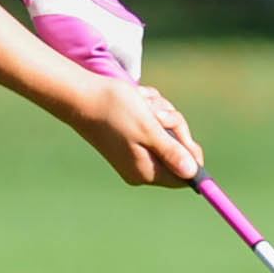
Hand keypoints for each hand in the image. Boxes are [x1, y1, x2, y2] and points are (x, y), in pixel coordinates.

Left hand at [7, 0, 142, 82]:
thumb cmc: (66, 18)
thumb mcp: (83, 56)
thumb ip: (104, 76)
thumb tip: (117, 91)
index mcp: (132, 44)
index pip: (128, 81)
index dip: (109, 87)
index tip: (89, 87)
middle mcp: (133, 30)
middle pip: (120, 63)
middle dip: (100, 69)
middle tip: (76, 69)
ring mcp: (121, 16)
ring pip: (110, 48)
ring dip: (94, 53)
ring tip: (70, 50)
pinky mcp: (107, 7)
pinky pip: (103, 33)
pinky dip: (89, 39)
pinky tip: (70, 35)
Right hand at [67, 78, 201, 186]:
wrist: (82, 95)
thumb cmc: (115, 111)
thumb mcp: (149, 130)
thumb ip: (172, 152)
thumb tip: (192, 173)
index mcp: (145, 171)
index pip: (183, 176)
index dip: (192, 156)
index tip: (184, 132)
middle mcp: (141, 167)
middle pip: (178, 151)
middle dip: (173, 126)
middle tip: (158, 114)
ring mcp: (136, 152)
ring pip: (168, 133)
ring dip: (161, 114)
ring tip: (143, 104)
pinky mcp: (131, 138)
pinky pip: (154, 125)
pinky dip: (151, 110)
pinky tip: (137, 102)